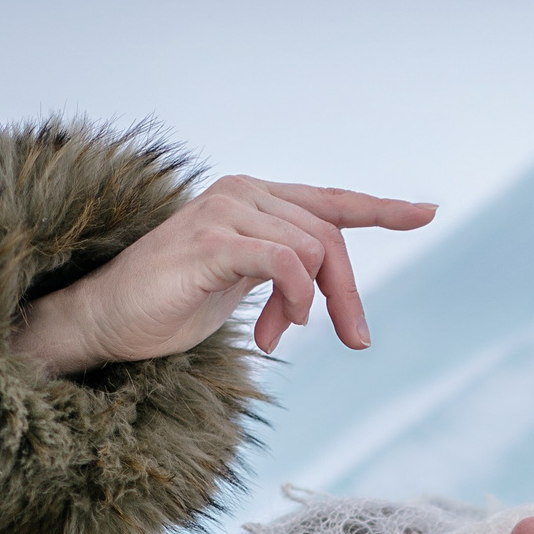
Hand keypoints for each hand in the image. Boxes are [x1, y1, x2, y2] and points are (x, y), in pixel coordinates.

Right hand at [8, 176, 436, 373]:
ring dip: (308, 307)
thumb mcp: (241, 280)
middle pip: (330, 236)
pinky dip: (295, 297)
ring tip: (277, 337)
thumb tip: (321, 287)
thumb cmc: (172, 301)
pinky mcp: (210, 242)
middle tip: (350, 341)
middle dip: (346, 295)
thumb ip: (281, 269)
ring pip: (312, 250)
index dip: (380, 208)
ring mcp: (224, 212)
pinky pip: (283, 261)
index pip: (330, 201)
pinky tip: (276, 331)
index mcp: (253, 197)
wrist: (108, 318)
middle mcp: (242, 192)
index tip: (425, 213)